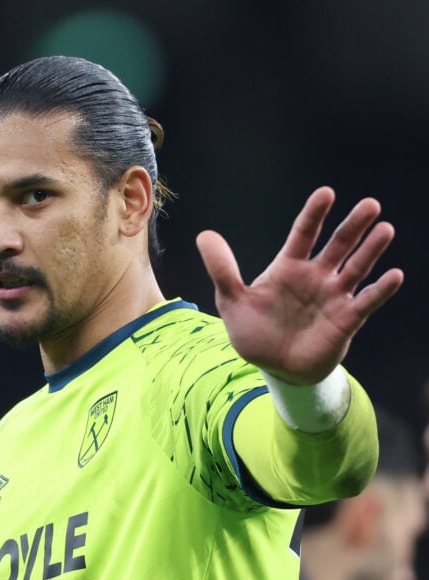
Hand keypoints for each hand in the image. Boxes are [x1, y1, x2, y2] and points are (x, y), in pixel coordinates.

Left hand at [195, 186, 403, 384]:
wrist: (274, 367)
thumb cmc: (254, 332)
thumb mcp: (232, 301)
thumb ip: (222, 270)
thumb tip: (204, 235)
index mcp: (288, 267)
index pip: (303, 234)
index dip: (314, 214)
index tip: (326, 193)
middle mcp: (315, 276)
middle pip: (337, 245)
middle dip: (353, 225)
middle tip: (370, 205)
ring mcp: (333, 296)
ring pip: (357, 268)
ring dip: (371, 250)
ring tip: (385, 229)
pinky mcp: (346, 319)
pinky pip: (367, 301)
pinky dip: (381, 289)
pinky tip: (394, 275)